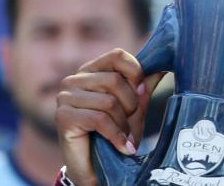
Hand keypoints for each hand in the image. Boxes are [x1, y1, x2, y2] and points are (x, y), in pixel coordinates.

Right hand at [55, 48, 164, 185]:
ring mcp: (65, 97)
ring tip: (126, 136)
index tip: (142, 93)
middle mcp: (74, 80)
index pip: (117, 55)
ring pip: (109, 101)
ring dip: (124, 123)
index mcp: (92, 71)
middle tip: (132, 123)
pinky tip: (124, 146)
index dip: (135, 72)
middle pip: (115, 80)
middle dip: (131, 105)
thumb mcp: (133, 107)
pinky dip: (117, 135)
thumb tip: (161, 67)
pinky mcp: (63, 117)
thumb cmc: (115, 133)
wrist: (95, 167)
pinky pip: (100, 119)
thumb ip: (143, 86)